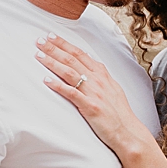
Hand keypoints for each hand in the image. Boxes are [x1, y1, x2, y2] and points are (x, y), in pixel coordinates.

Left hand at [36, 35, 150, 156]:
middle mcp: (97, 80)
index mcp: (102, 74)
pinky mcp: (89, 106)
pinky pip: (71, 93)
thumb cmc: (118, 112)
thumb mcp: (111, 87)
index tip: (51, 36)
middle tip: (39, 40)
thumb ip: (99, 75)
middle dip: (54, 48)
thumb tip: (89, 63)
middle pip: (72, 59)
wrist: (127, 131)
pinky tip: (46, 80)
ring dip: (52, 62)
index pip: (80, 53)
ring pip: (69, 72)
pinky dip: (57, 85)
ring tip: (38, 55)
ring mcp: (93, 92)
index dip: (64, 44)